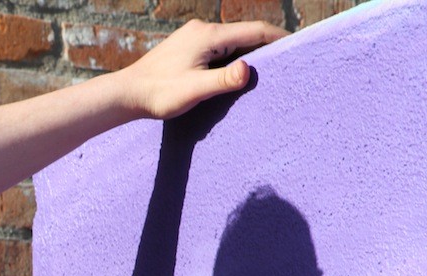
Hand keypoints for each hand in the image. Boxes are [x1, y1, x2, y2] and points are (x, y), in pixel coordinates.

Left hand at [123, 19, 289, 119]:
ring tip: (267, 71)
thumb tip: (248, 69)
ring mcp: (194, 37)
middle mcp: (202, 30)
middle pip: (245, 34)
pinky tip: (236, 74)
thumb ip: (223, 80)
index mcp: (209, 36)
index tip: (299, 47)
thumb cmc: (159, 94)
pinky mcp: (187, 47)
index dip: (279, 38)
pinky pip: (218, 48)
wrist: (126, 94)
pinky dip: (232, 58)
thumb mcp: (194, 91)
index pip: (254, 31)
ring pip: (231, 42)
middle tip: (288, 63)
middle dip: (266, 47)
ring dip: (249, 54)